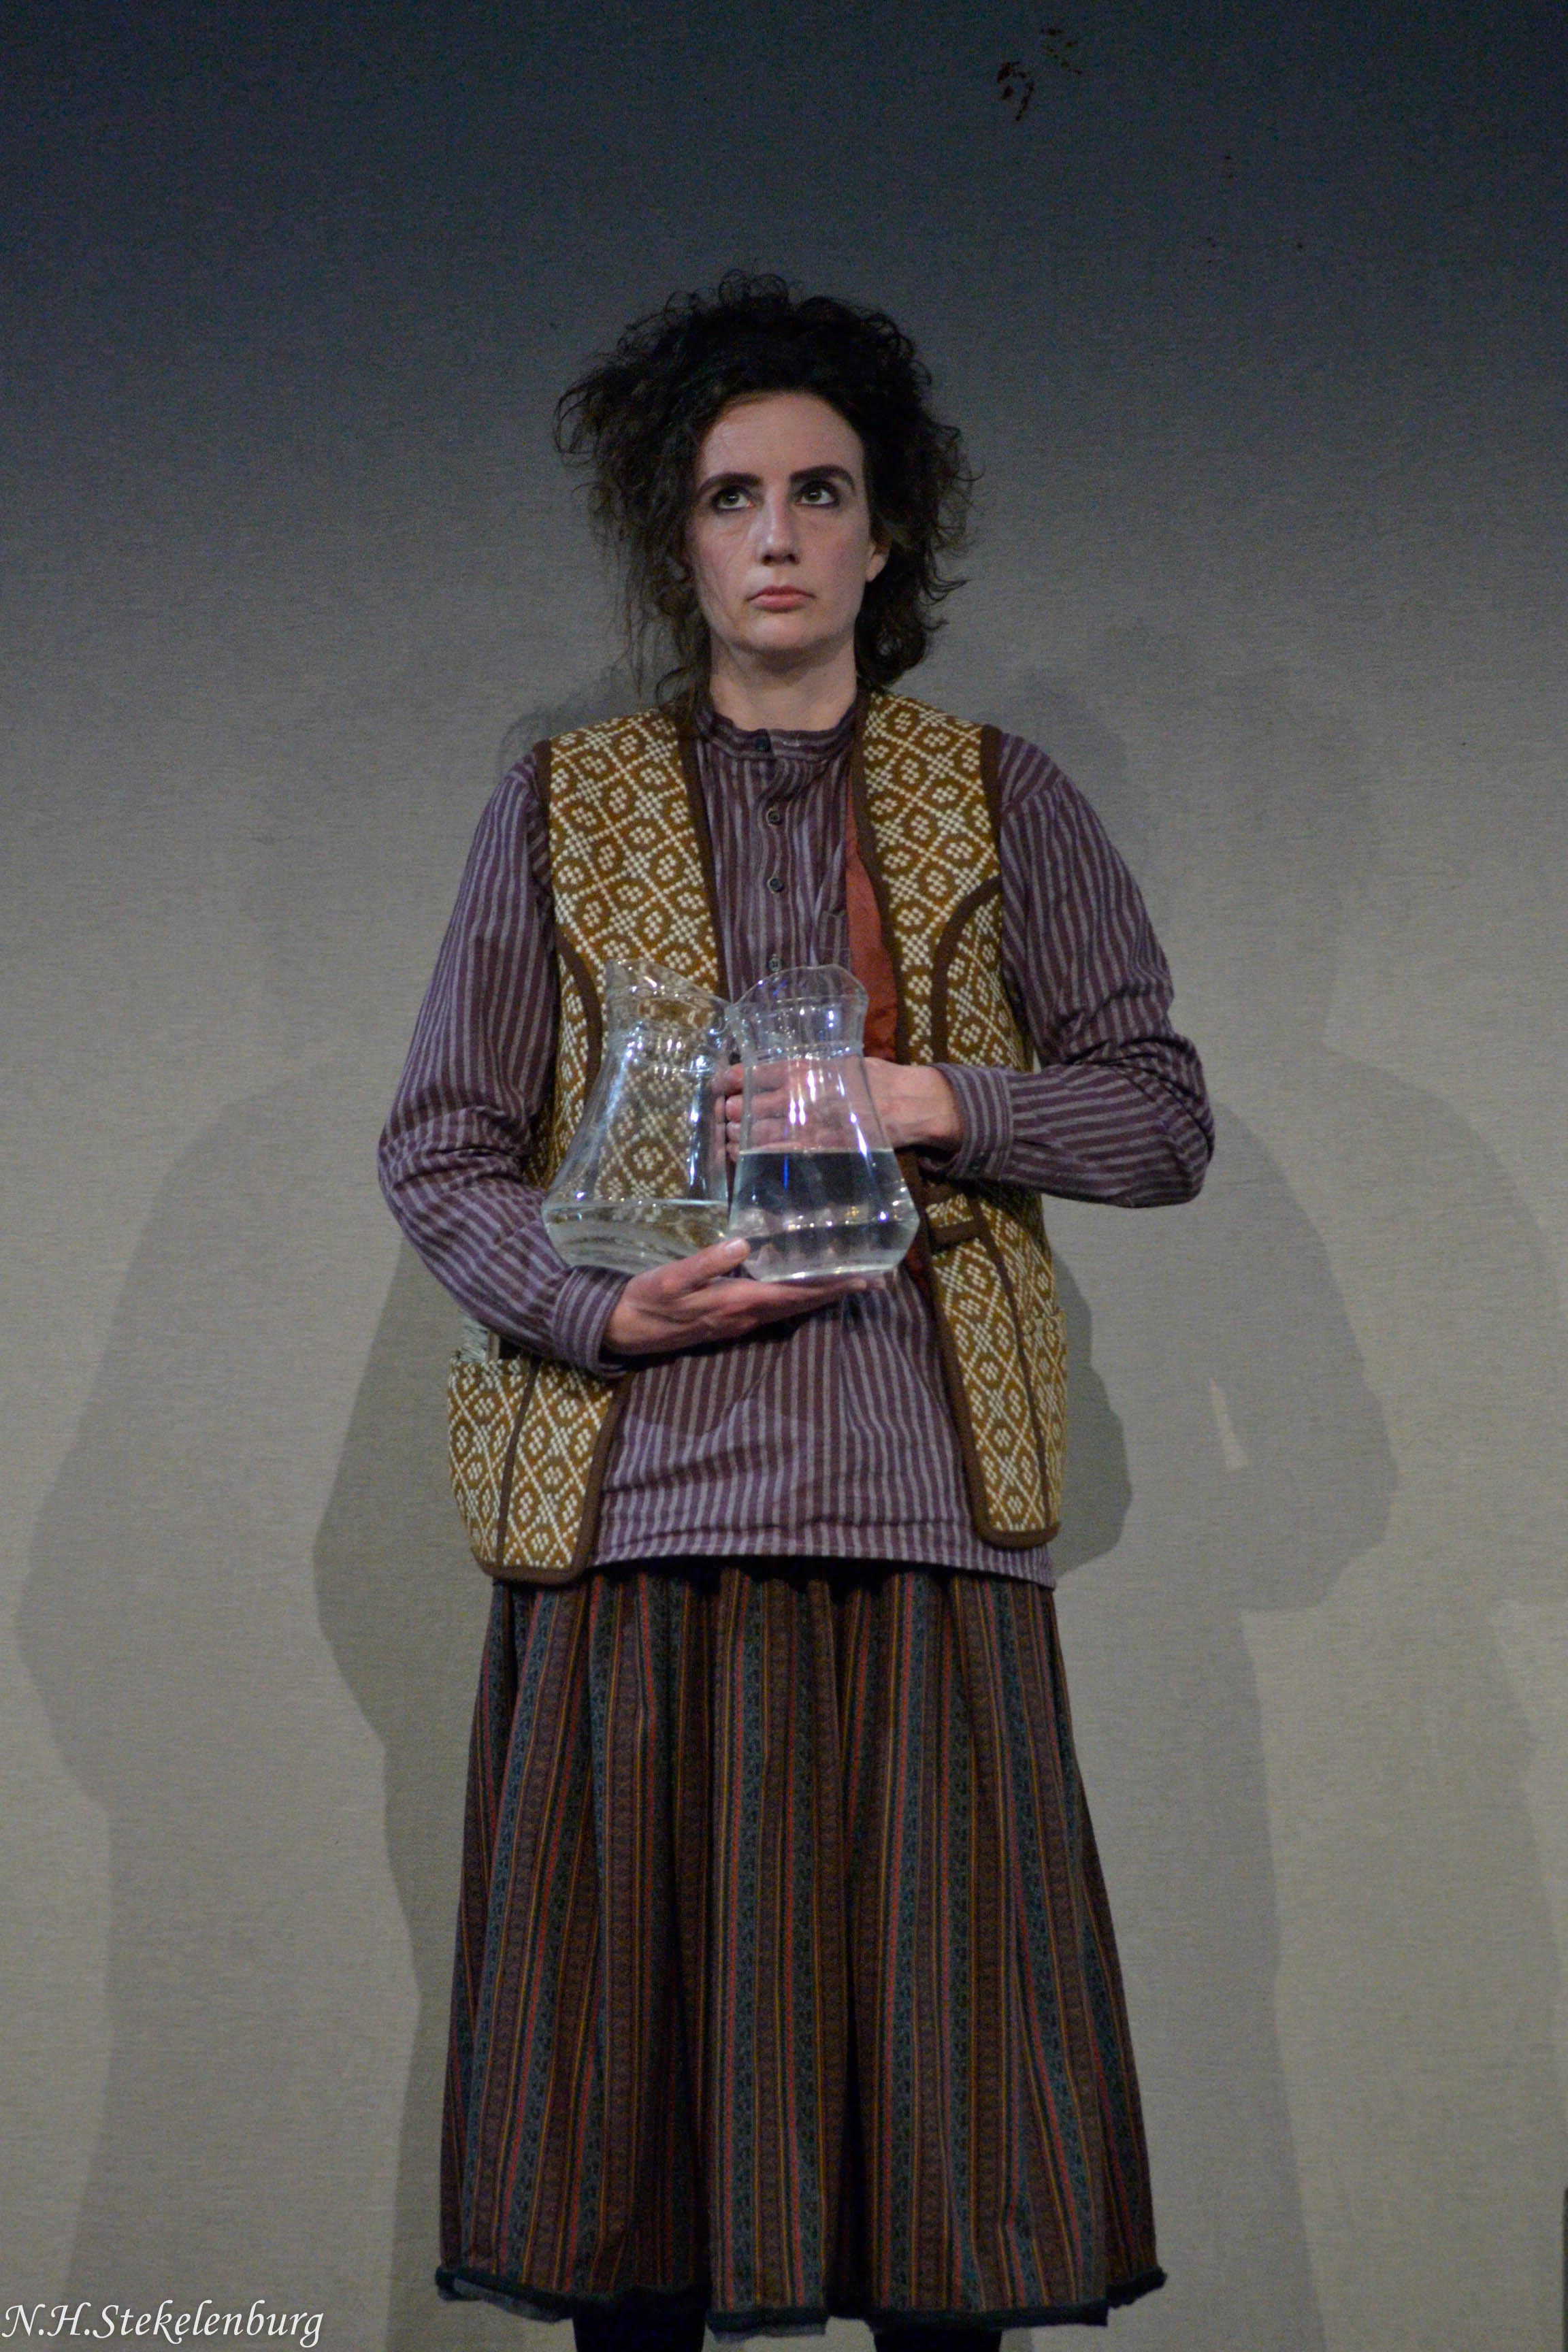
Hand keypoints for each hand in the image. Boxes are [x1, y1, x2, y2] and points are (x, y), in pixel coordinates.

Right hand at [602, 1237, 867, 1359]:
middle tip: (878, 1281)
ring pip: (790, 1308)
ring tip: (853, 1282)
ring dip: (821, 1296)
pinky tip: (805, 1287)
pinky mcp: (731, 1320)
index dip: (830, 1286)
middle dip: (838, 1292)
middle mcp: (745, 1317)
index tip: (865, 1278)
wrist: (624, 1330)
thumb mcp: (670, 1278)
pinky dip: (798, 1297)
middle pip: (801, 1304)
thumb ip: (706, 1261)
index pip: (794, 1294)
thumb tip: (743, 1244)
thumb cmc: (646, 1300)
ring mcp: (739, 1322)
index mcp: (736, 1303)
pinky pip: (775, 1308)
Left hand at [720, 1061, 960, 1156]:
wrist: (904, 1104)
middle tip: (724, 1115)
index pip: (753, 1074)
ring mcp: (806, 1124)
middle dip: (731, 1112)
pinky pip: (775, 1152)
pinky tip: (740, 1153)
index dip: (731, 1081)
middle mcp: (799, 1095)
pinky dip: (753, 1153)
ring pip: (755, 1132)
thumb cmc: (872, 1079)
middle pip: (747, 1105)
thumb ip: (806, 1068)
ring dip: (736, 1135)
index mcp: (802, 1069)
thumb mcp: (837, 1062)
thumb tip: (775, 1072)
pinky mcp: (815, 1146)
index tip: (721, 1085)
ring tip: (729, 1135)